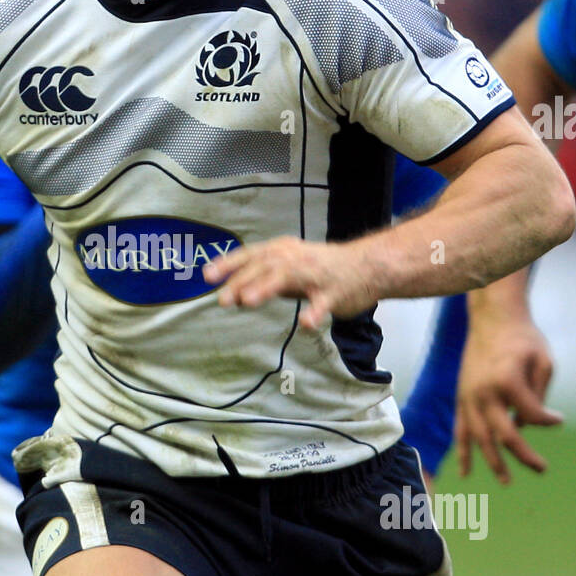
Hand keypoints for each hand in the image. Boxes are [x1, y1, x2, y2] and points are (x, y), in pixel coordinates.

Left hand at [202, 236, 376, 329]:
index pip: (250, 255)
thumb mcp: (287, 268)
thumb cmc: (322, 268)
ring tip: (247, 301)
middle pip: (264, 267)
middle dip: (242, 282)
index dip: (228, 264)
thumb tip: (230, 293)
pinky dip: (315, 313)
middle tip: (222, 299)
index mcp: (282, 251)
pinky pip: (323, 303)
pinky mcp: (334, 293)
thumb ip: (261, 279)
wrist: (368, 266)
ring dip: (266, 287)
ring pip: (288, 278)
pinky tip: (306, 324)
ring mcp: (315, 275)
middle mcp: (296, 259)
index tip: (207, 276)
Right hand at [455, 313, 560, 483]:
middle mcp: (483, 393)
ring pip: (480, 438)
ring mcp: (468, 397)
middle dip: (524, 456)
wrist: (491, 319)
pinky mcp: (461, 398)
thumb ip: (539, 395)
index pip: (531, 415)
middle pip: (504, 435)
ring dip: (493, 462)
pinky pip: (460, 431)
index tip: (559, 418)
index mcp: (506, 381)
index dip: (548, 421)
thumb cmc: (522, 338)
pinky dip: (463, 453)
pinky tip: (466, 473)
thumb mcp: (544, 361)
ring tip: (506, 481)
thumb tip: (528, 424)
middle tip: (542, 469)